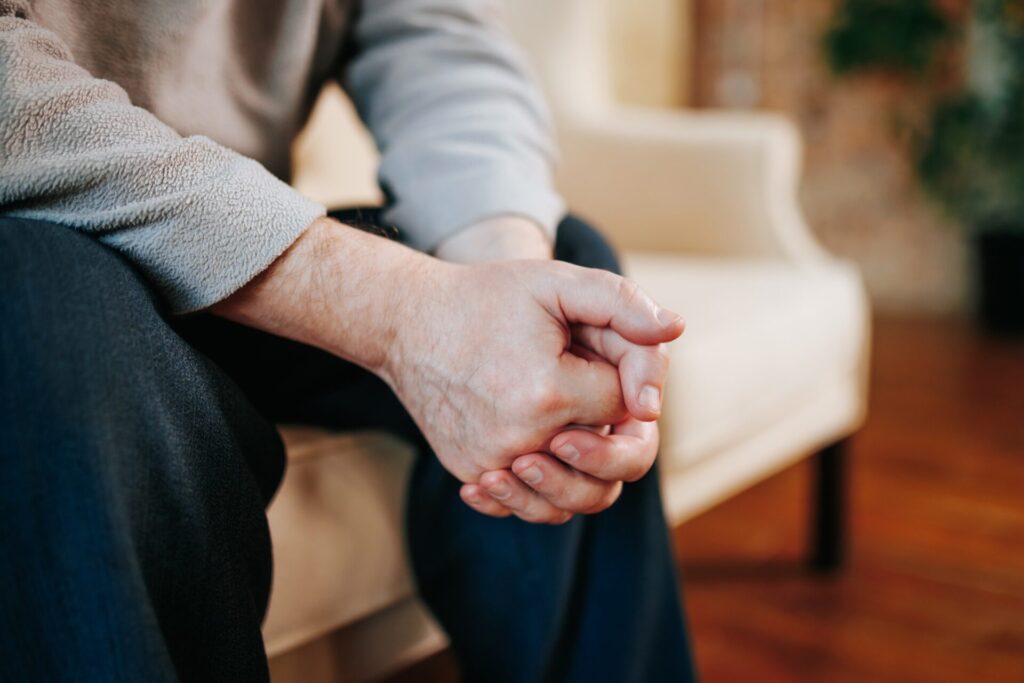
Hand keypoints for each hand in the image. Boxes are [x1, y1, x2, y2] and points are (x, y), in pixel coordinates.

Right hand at [214, 217, 681, 520]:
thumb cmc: (486, 297)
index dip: (629, 380)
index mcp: (550, 392)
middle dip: (617, 432)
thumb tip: (673, 330)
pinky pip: (524, 506)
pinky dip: (543, 492)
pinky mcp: (469, 472)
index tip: (598, 352)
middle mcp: (519, 440)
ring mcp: (490, 463)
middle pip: (610, 466)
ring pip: (573, 500)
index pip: (626, 407)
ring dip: (590, 473)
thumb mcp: (556, 283)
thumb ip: (621, 303)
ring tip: (577, 436)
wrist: (405, 322)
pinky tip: (540, 460)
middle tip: (599, 400)